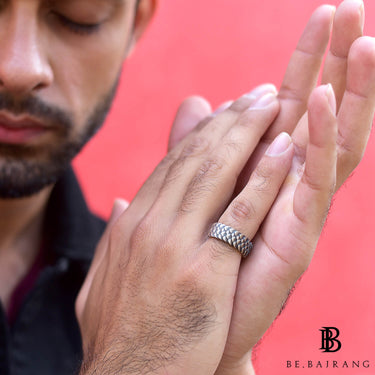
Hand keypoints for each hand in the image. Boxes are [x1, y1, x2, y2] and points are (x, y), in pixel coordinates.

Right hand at [76, 88, 298, 373]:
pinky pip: (239, 214)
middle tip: (257, 94)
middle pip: (194, 158)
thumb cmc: (123, 328)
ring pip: (215, 173)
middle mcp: (148, 224)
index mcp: (131, 223)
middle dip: (229, 120)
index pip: (172, 165)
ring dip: (248, 134)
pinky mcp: (203, 273)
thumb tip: (119, 198)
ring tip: (273, 104)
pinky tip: (285, 150)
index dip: (202, 133)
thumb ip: (115, 232)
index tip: (226, 112)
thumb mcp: (108, 273)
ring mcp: (173, 246)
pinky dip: (263, 179)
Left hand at [168, 1, 374, 372]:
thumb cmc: (206, 252)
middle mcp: (290, 181)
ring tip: (359, 39)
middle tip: (350, 7)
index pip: (291, 104)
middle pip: (317, 112)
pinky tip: (312, 105)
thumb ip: (200, 144)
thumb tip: (194, 104)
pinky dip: (313, 142)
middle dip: (334, 60)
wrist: (204, 317)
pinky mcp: (297, 235)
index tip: (321, 14)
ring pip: (328, 140)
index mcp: (268, 167)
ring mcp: (298, 207)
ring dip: (343, 90)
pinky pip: (308, 182)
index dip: (305, 60)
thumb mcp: (200, 185)